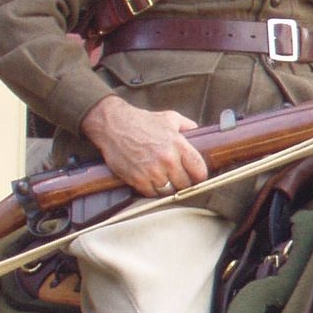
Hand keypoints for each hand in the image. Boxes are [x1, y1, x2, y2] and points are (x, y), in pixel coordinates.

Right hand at [82, 96, 207, 197]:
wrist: (113, 125)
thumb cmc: (142, 121)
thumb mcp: (170, 118)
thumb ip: (187, 125)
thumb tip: (198, 130)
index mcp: (179, 145)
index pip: (199, 171)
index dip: (200, 176)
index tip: (197, 177)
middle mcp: (167, 160)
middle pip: (185, 184)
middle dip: (185, 184)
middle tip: (180, 180)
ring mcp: (152, 171)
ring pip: (170, 192)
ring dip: (170, 189)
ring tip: (167, 182)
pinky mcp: (137, 179)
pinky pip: (152, 194)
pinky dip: (154, 191)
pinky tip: (153, 183)